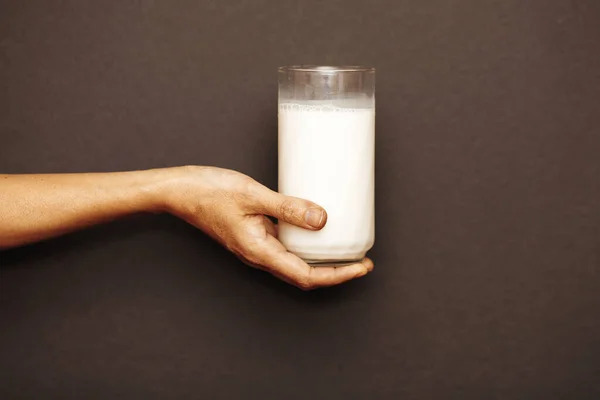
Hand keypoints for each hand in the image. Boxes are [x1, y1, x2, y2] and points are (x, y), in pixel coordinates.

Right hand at [161, 166, 373, 289]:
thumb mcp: (252, 195)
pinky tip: (317, 228)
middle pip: (305, 274)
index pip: (307, 276)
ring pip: (296, 262)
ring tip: (346, 246)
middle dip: (337, 271)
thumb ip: (288, 207)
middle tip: (362, 259)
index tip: (361, 267)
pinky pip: (287, 246)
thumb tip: (323, 219)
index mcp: (259, 252)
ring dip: (323, 260)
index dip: (338, 276)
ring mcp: (257, 246)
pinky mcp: (255, 234)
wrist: (178, 191)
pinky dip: (307, 244)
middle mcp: (260, 255)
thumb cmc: (208, 192)